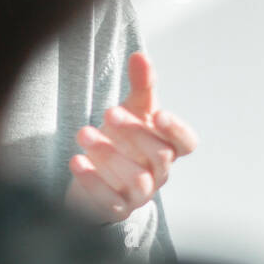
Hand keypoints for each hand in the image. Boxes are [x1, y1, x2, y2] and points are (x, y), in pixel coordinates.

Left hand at [64, 52, 197, 223]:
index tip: (160, 114)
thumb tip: (140, 55)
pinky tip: (76, 161)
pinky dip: (93, 182)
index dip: (178, 131)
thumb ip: (141, 86)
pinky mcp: (116, 208)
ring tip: (83, 133)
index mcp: (167, 148)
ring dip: (110, 156)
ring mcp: (139, 194)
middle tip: (109, 112)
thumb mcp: (132, 111)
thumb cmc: (121, 141)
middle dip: (136, 133)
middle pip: (161, 157)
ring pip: (137, 180)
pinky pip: (111, 201)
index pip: (187, 144)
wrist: (95, 178)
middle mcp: (158, 173)